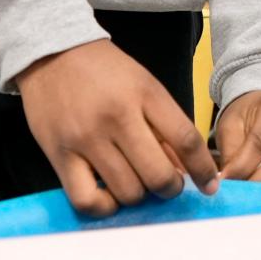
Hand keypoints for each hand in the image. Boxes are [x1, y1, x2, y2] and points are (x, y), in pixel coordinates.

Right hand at [17, 39, 218, 216]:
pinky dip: (104, 207)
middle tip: (167, 184)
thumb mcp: (143, 84)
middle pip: (158, 175)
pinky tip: (108, 194)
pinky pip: (87, 201)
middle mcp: (117, 117)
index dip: (203, 169)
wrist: (52, 53)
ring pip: (127, 192)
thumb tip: (186, 168)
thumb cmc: (103, 69)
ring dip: (139, 195)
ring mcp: (86, 139)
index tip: (209, 185)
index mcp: (145, 94)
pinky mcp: (59, 156)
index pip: (186, 139)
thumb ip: (165, 124)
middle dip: (171, 188)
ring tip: (135, 181)